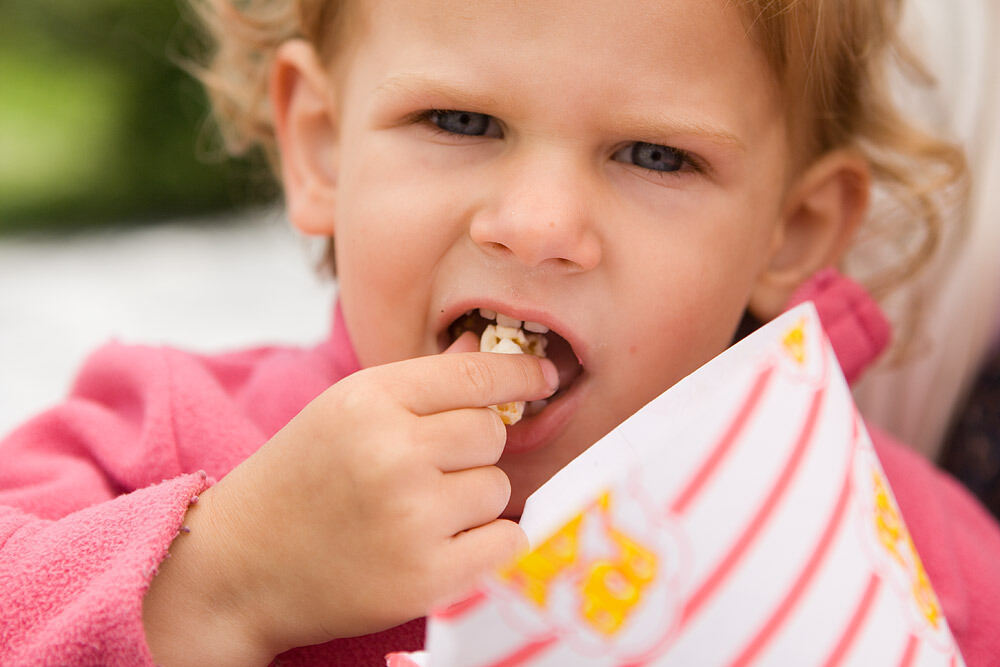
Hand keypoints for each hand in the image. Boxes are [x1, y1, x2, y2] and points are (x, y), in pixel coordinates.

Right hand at [143, 331, 558, 664]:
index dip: (518, 374)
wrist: (238, 566)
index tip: (542, 376)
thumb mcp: (344, 412)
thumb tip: (484, 351)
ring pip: (499, 488)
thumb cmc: (298, 480)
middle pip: (491, 433)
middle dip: (473, 450)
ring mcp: (411, 517)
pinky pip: (506, 541)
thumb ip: (418, 383)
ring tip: (418, 512)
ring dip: (474, 500)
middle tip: (429, 469)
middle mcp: (392, 452)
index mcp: (368, 400)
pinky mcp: (426, 578)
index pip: (473, 375)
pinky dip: (485, 543)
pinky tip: (440, 544)